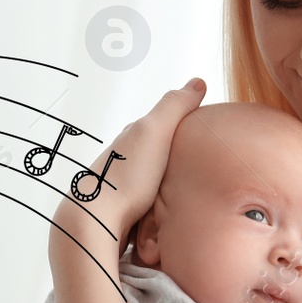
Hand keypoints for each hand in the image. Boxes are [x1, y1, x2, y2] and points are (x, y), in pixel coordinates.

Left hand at [50, 78, 206, 245]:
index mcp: (133, 136)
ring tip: (191, 184)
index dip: (185, 123)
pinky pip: (149, 199)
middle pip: (157, 149)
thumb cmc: (126, 177)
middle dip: (176, 150)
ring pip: (152, 175)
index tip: (206, 127)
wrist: (95, 221)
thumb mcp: (154, 132)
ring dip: (168, 176)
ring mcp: (123, 184)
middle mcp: (125, 157)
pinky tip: (170, 205)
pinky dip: (161, 198)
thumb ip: (174, 107)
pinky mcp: (124, 209)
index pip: (164, 122)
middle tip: (203, 157)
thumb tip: (197, 81)